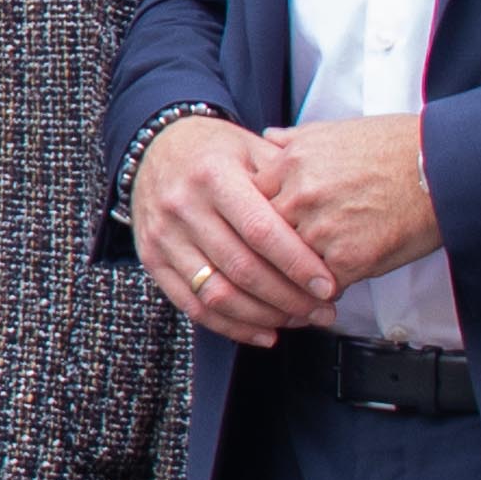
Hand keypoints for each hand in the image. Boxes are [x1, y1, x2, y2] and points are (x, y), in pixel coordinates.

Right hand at [133, 114, 333, 346]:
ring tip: (299, 320)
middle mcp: (183, 206)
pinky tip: (264, 331)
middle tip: (323, 311)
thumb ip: (285, 181)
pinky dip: (231, 327)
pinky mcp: (152, 259)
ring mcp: (164, 236)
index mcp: (213, 175)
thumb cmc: (213, 150)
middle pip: (242, 268)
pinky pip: (192, 306)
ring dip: (264, 316)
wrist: (154, 149)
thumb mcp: (250, 147)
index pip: (260, 230)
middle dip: (289, 298)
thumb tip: (327, 224)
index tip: (328, 286)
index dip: (296, 264)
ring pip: (217, 293)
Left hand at [263, 114, 441, 290]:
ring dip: (294, 277)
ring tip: (301, 283)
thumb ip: (293, 141)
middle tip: (272, 267)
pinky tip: (332, 288)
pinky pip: (320, 286)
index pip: (249, 203)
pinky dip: (324, 291)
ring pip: (288, 266)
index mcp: (290, 163)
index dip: (255, 220)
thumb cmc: (395, 147)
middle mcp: (299, 196)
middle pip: (262, 238)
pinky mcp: (348, 259)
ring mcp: (321, 229)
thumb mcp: (335, 131)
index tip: (262, 231)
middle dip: (269, 253)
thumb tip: (266, 138)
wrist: (443, 167)